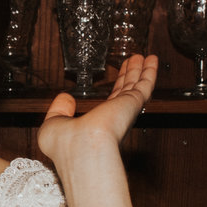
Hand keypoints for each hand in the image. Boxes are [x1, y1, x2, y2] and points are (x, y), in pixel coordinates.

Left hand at [36, 53, 155, 165]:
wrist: (81, 148)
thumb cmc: (66, 144)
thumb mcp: (54, 123)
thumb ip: (59, 109)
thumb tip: (65, 97)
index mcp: (97, 124)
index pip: (110, 102)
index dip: (115, 87)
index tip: (118, 75)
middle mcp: (113, 119)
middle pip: (125, 91)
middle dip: (129, 76)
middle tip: (134, 62)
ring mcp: (124, 111)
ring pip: (136, 86)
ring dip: (140, 71)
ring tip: (144, 57)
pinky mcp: (132, 104)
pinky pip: (144, 84)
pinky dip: (149, 71)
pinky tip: (151, 59)